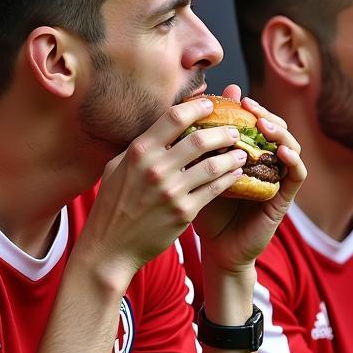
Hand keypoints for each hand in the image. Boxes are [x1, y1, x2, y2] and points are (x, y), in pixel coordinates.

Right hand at [78, 96, 247, 285]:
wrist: (110, 247)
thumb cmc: (113, 206)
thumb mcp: (117, 168)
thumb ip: (141, 148)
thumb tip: (161, 129)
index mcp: (139, 151)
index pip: (174, 117)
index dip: (198, 107)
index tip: (212, 105)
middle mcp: (155, 168)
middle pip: (200, 139)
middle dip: (224, 132)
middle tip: (236, 131)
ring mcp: (171, 191)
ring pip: (213, 165)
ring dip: (232, 157)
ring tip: (242, 153)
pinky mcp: (183, 212)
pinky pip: (214, 190)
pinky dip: (230, 180)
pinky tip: (237, 175)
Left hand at [193, 84, 306, 274]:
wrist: (217, 249)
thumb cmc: (205, 210)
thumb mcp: (199, 173)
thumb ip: (200, 145)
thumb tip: (192, 110)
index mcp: (249, 155)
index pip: (258, 123)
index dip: (252, 108)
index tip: (238, 97)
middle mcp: (267, 164)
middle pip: (277, 130)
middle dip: (266, 115)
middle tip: (250, 106)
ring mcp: (278, 180)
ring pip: (291, 147)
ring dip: (280, 133)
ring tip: (264, 126)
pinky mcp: (285, 198)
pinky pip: (297, 174)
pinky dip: (293, 160)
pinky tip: (282, 151)